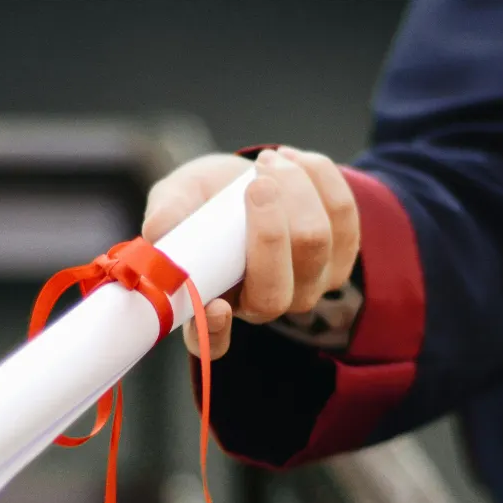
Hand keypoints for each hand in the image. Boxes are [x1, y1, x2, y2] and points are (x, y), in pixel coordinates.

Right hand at [142, 147, 360, 358]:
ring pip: (315, 243)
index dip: (216, 332)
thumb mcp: (178, 197)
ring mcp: (309, 285)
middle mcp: (265, 305)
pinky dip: (320, 178)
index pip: (213, 342)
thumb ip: (168, 213)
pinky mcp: (341, 255)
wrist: (250, 177)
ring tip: (267, 161)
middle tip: (255, 182)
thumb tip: (158, 231)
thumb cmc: (206, 198)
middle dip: (270, 229)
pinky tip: (294, 160)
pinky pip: (344, 216)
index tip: (216, 306)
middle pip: (276, 290)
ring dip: (295, 190)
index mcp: (215, 304)